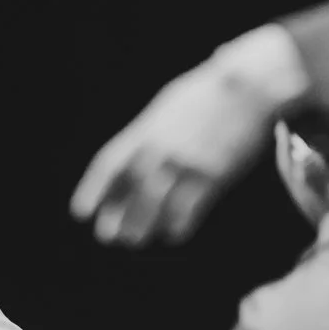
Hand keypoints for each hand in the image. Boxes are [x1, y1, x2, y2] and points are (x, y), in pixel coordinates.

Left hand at [70, 26, 311, 247]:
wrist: (248, 89)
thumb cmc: (207, 95)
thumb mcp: (167, 107)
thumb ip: (148, 134)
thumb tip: (130, 164)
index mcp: (146, 130)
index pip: (109, 164)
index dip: (92, 191)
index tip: (80, 213)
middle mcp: (161, 150)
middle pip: (132, 192)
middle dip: (119, 217)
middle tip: (109, 237)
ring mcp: (187, 164)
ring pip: (157, 205)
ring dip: (145, 226)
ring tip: (137, 240)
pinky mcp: (213, 176)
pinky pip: (190, 209)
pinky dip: (179, 224)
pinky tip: (174, 234)